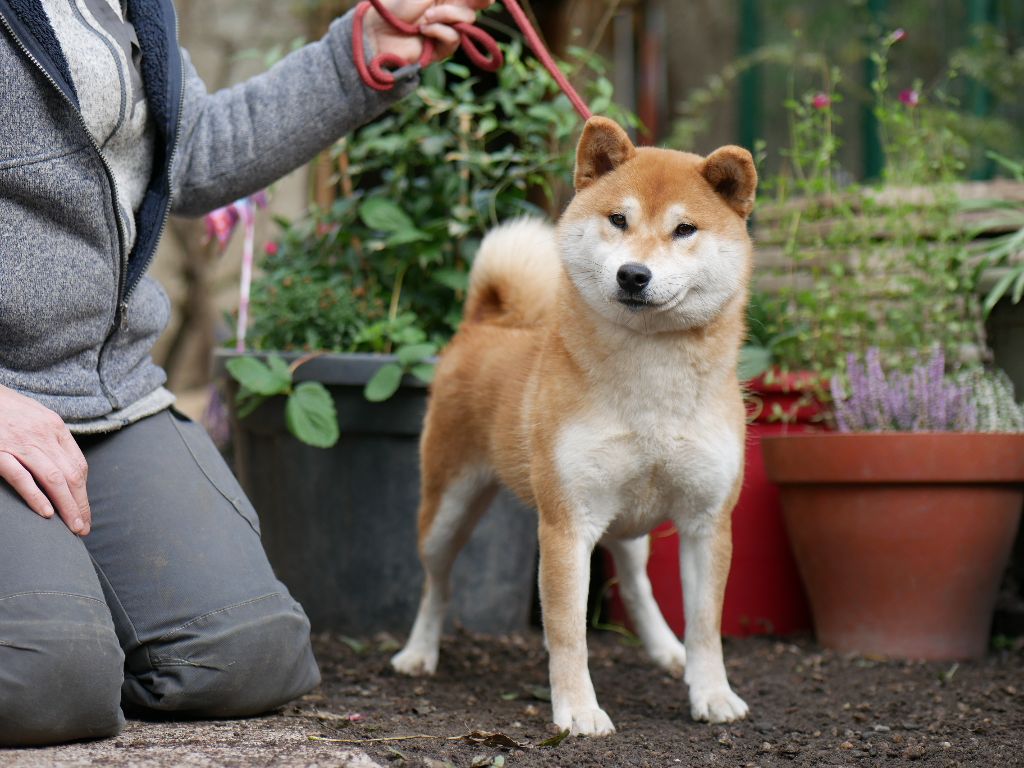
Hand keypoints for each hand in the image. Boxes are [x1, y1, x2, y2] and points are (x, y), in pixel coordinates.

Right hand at [0, 386, 90, 535]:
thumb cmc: (2, 406)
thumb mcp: (32, 414)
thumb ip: (47, 436)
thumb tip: (62, 461)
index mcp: (54, 426)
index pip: (78, 464)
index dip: (83, 491)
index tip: (84, 510)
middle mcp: (42, 434)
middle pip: (71, 475)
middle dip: (80, 504)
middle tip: (83, 527)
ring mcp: (20, 443)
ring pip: (54, 479)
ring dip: (68, 506)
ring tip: (74, 527)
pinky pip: (22, 477)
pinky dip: (36, 496)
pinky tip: (47, 514)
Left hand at [365, 0, 494, 64]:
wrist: (378, 32)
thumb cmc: (397, 7)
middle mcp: (448, 12)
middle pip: (473, 7)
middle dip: (467, 2)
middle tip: (447, 4)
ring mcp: (446, 31)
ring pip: (467, 22)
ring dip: (448, 15)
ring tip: (427, 17)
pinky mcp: (442, 50)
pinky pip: (454, 38)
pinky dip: (440, 31)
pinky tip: (424, 29)